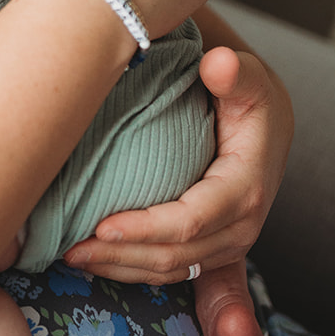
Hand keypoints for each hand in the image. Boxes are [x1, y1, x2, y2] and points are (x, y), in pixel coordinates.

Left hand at [63, 45, 292, 282]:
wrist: (264, 126)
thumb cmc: (247, 98)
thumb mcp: (248, 80)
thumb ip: (235, 72)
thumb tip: (219, 63)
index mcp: (245, 190)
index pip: (190, 220)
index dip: (145, 228)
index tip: (100, 225)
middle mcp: (241, 227)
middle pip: (176, 255)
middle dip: (121, 255)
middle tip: (69, 248)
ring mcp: (227, 245)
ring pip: (170, 270)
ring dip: (120, 268)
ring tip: (72, 256)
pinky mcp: (211, 252)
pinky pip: (171, 271)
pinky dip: (131, 270)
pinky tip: (96, 261)